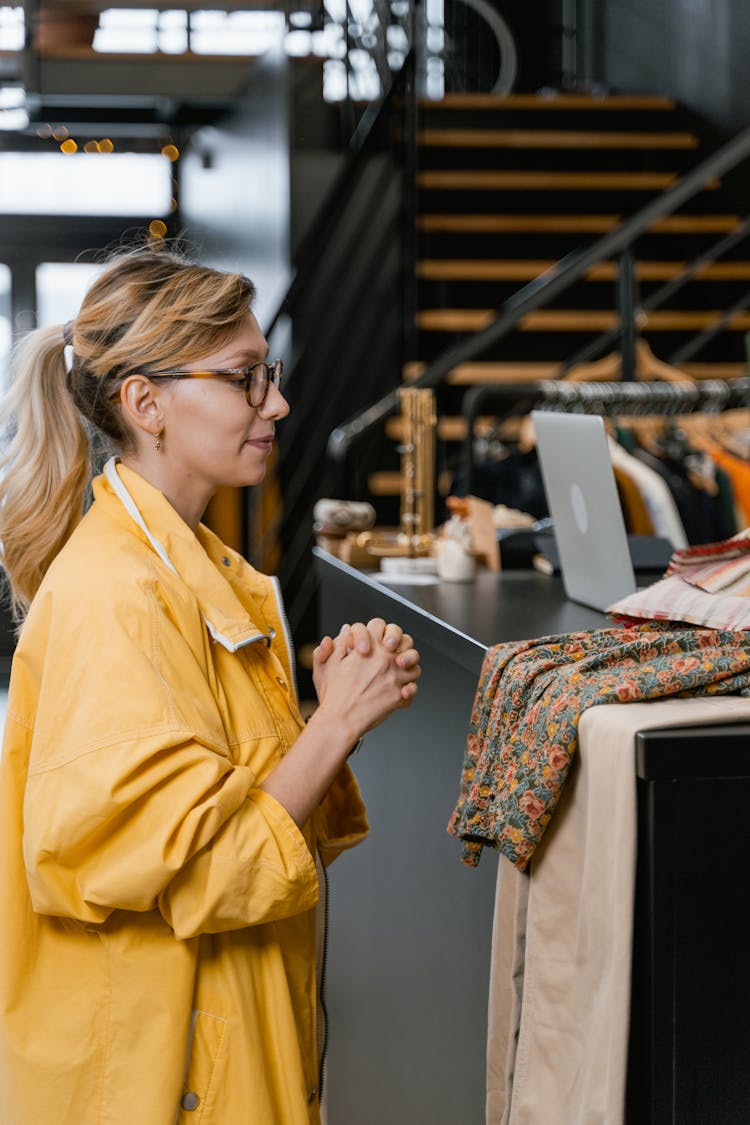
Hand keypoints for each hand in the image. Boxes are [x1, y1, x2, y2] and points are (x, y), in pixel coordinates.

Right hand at [312, 619, 420, 740]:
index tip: (376, 639)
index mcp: (369, 649)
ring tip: (398, 672)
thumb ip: (338, 645)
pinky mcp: (399, 696)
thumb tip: (345, 630)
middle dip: (401, 644)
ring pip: (414, 665)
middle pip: (405, 641)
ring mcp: (395, 678)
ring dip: (408, 668)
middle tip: (393, 651)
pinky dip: (408, 689)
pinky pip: (412, 688)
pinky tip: (399, 691)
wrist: (341, 719)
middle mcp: (386, 660)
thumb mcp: (329, 665)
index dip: (379, 629)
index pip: (380, 625)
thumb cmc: (334, 694)